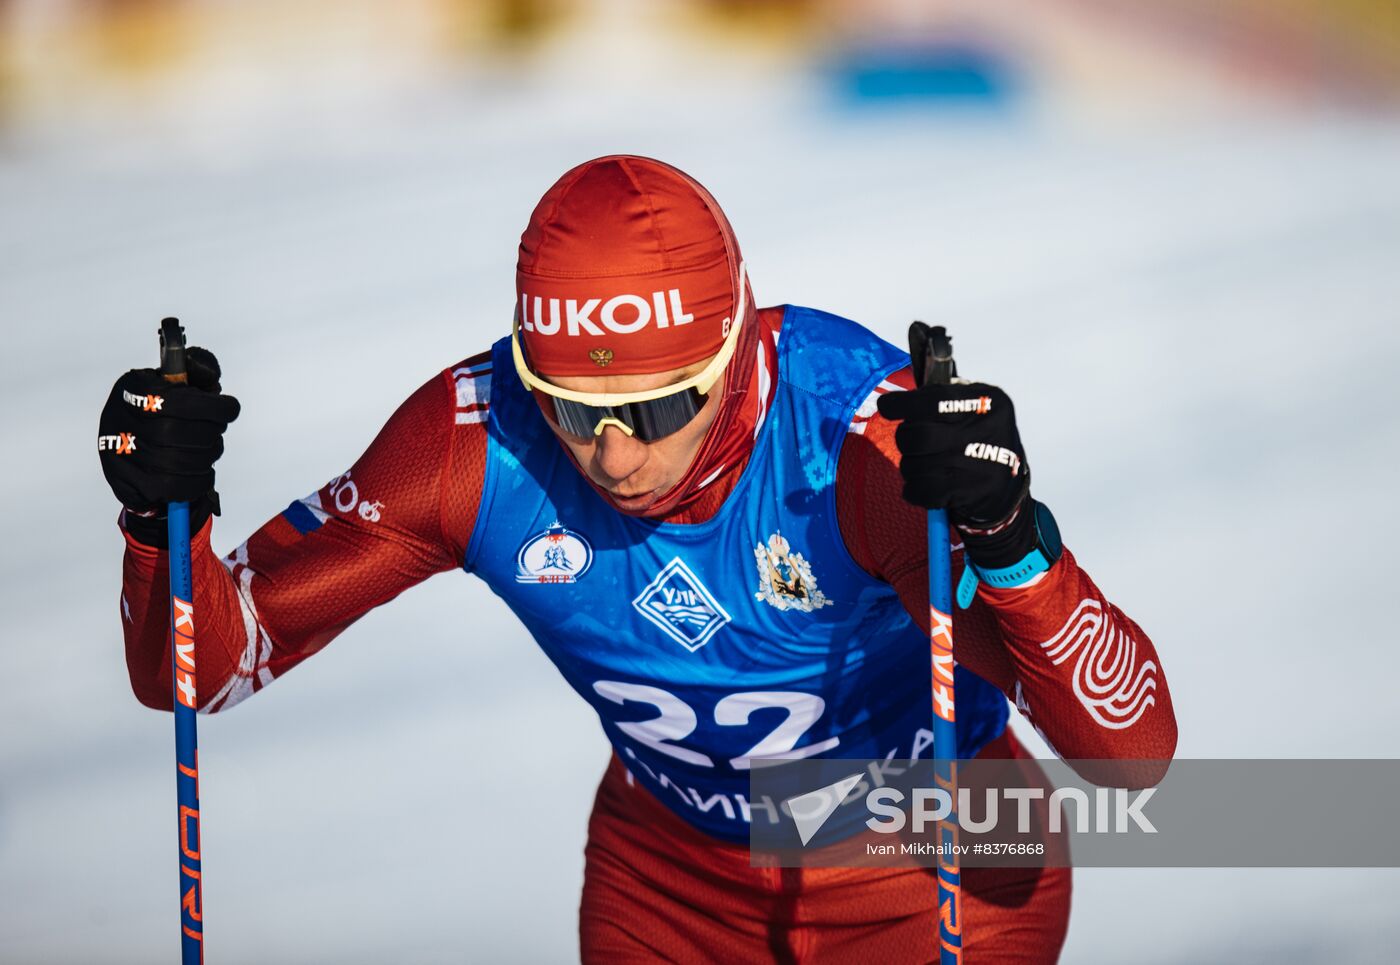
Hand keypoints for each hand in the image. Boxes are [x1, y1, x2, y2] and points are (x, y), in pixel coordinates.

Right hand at [98, 346, 239, 546]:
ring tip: (209, 449)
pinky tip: (201, 470)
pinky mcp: (124, 480)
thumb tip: (207, 375)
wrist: (139, 447)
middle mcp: (117, 417)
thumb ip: (200, 370)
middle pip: (174, 433)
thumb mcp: (185, 381)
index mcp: (133, 386)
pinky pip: (173, 486)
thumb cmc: (171, 408)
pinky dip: (198, 480)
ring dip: (206, 457)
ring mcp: (117, 451)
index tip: (229, 409)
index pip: (177, 400)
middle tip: (216, 431)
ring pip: (174, 462)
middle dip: (209, 433)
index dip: (214, 408)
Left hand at [876, 379, 1026, 524]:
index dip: (902, 404)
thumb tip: (893, 402)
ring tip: (924, 466)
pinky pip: (921, 490)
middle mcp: (987, 429)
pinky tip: (924, 486)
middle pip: (919, 435)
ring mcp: (981, 463)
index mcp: (986, 401)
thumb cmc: (976, 441)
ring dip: (910, 467)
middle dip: (904, 440)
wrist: (1005, 488)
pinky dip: (913, 490)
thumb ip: (939, 399)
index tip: (886, 407)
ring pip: (915, 464)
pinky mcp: (972, 491)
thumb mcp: (971, 409)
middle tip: (911, 443)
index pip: (934, 399)